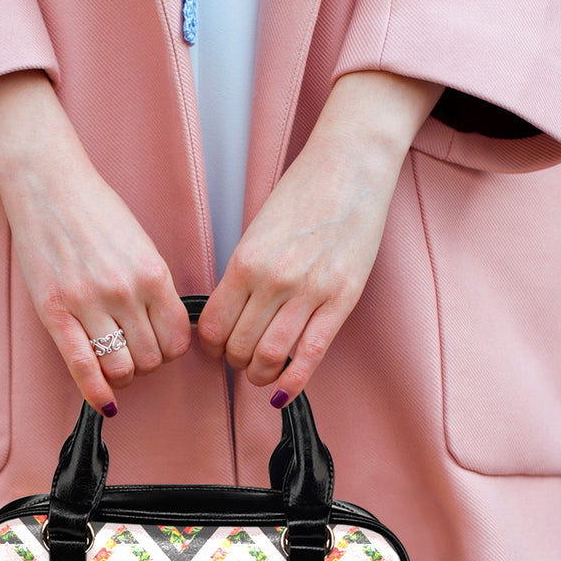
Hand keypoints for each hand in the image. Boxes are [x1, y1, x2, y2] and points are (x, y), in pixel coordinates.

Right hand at [0, 71, 189, 416]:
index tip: (158, 345)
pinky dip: (97, 393)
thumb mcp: (141, 245)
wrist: (47, 183)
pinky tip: (105, 405)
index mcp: (153, 274)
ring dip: (123, 375)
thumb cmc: (96, 211)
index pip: (177, 340)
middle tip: (133, 352)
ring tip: (114, 362)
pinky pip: (83, 368)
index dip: (170, 351)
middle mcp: (125, 292)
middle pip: (151, 359)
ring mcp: (89, 304)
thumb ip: (154, 287)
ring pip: (122, 369)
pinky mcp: (56, 313)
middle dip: (146, 363)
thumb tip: (165, 331)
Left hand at [197, 71, 443, 406]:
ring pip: (270, 357)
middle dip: (234, 363)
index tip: (216, 348)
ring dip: (259, 375)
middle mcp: (273, 281)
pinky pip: (310, 355)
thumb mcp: (257, 232)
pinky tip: (282, 393)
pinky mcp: (341, 301)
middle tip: (239, 361)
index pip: (213, 326)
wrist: (350, 166)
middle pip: (239, 347)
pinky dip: (292, 382)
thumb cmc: (301, 195)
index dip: (210, 347)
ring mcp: (309, 293)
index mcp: (245, 262)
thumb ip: (243, 276)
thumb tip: (231, 318)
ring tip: (260, 373)